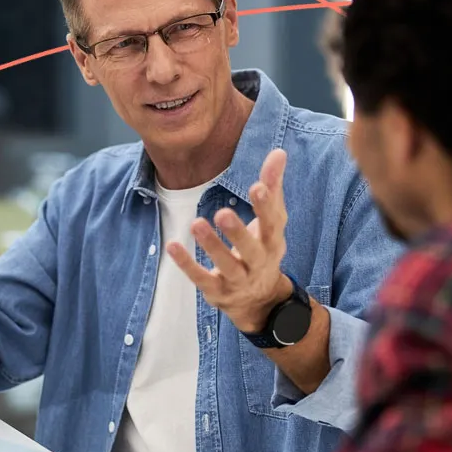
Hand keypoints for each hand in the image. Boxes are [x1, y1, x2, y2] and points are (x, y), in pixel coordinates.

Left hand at [167, 148, 292, 332]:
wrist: (259, 300)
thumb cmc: (262, 249)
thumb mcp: (272, 221)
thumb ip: (273, 187)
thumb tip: (278, 151)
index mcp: (273, 242)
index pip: (273, 224)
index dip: (267, 206)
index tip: (258, 185)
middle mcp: (259, 263)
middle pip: (251, 250)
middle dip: (238, 233)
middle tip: (223, 213)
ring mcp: (238, 280)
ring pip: (227, 266)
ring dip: (212, 246)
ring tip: (196, 223)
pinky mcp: (217, 291)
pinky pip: (202, 279)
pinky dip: (187, 264)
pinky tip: (173, 245)